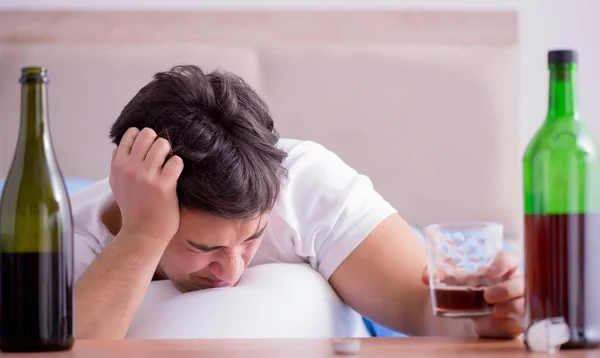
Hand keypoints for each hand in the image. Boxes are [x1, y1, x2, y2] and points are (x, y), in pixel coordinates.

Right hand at [109, 127, 183, 241]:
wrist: (142, 233)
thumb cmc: (133, 208)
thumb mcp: (117, 183)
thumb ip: (119, 163)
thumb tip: (123, 145)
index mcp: (118, 166)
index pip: (131, 134)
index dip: (143, 138)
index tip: (148, 150)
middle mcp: (130, 168)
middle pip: (147, 134)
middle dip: (157, 142)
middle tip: (161, 156)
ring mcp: (147, 176)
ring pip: (162, 144)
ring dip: (169, 152)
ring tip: (168, 165)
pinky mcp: (164, 185)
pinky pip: (176, 161)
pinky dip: (178, 165)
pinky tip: (174, 174)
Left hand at [421, 251, 524, 338]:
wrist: (464, 313)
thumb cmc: (463, 289)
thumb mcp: (450, 279)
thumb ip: (437, 273)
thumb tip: (424, 277)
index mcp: (500, 269)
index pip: (511, 259)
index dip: (503, 263)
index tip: (489, 272)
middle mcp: (512, 284)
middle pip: (521, 282)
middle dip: (506, 289)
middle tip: (487, 296)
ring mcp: (517, 303)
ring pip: (524, 303)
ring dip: (510, 307)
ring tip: (493, 312)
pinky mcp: (515, 321)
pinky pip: (520, 322)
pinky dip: (509, 323)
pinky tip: (496, 323)